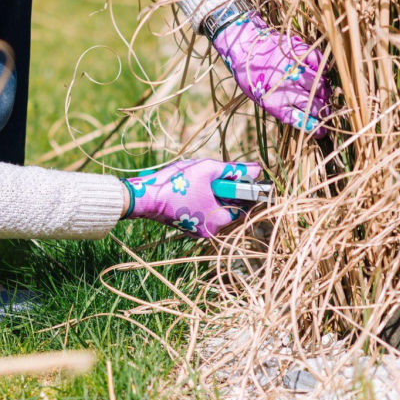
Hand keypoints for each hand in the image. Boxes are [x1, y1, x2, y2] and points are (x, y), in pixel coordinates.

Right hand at [123, 158, 261, 237]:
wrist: (144, 196)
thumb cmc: (176, 184)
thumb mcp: (207, 170)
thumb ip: (232, 170)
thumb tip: (256, 170)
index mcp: (218, 221)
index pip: (242, 205)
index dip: (243, 189)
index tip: (240, 176)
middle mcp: (209, 230)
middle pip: (227, 206)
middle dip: (223, 189)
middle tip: (214, 173)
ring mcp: (195, 229)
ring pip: (213, 207)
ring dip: (211, 192)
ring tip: (198, 178)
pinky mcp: (185, 224)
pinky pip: (201, 210)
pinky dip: (200, 198)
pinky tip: (189, 186)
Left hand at [213, 11, 330, 134]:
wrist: (243, 47)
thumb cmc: (251, 76)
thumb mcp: (261, 98)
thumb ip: (282, 108)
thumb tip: (303, 119)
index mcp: (274, 103)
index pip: (301, 120)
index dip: (315, 127)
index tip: (322, 132)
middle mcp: (286, 88)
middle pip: (314, 105)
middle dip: (324, 111)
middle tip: (326, 111)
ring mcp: (294, 70)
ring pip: (320, 86)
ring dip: (325, 92)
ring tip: (324, 94)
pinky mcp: (299, 53)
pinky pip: (319, 63)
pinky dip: (323, 69)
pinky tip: (320, 74)